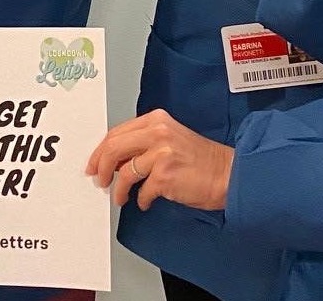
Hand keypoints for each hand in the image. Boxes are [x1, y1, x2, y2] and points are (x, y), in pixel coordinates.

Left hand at [87, 109, 232, 211]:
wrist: (228, 174)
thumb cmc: (202, 161)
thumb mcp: (170, 139)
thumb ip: (144, 143)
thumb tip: (116, 160)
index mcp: (156, 120)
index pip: (116, 132)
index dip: (100, 151)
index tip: (94, 163)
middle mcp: (158, 132)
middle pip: (113, 147)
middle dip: (100, 167)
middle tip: (99, 180)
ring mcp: (161, 153)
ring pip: (123, 172)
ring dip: (118, 189)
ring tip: (121, 197)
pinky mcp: (165, 175)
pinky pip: (141, 191)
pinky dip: (140, 200)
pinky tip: (145, 201)